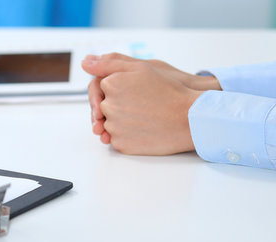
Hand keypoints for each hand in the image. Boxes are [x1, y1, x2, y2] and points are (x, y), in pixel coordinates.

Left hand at [82, 54, 202, 154]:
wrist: (190, 118)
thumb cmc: (169, 90)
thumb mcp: (141, 68)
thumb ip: (109, 63)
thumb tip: (85, 63)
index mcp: (111, 85)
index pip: (100, 87)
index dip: (115, 89)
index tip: (130, 92)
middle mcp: (108, 107)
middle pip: (103, 107)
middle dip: (118, 105)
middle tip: (139, 105)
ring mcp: (114, 128)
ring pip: (109, 124)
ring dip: (121, 121)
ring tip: (143, 117)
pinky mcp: (121, 145)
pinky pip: (116, 139)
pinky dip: (126, 135)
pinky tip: (143, 129)